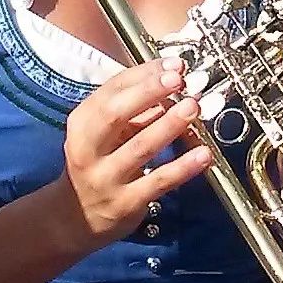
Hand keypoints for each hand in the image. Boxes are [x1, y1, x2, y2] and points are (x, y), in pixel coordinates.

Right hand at [53, 59, 208, 250]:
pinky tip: (204, 154)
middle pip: (115, 114)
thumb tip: (172, 85)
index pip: (111, 90)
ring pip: (139, 147)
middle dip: (148, 92)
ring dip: (169, 125)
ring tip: (193, 106)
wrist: (78, 217)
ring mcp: (107, 177)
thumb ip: (136, 112)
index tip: (173, 64)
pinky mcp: (127, 202)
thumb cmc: (98, 164)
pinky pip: (159, 181)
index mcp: (83, 123)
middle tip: (178, 79)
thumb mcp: (107, 135)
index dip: (143, 75)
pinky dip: (183, 167)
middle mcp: (89, 148)